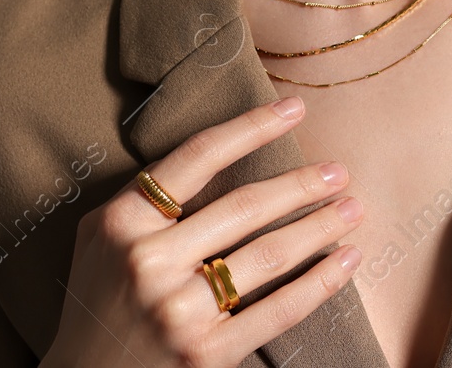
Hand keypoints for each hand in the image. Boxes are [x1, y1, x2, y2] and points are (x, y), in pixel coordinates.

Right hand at [39, 96, 364, 367]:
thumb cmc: (98, 301)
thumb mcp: (101, 238)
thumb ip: (145, 197)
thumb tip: (218, 149)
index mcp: (122, 223)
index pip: (197, 157)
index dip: (251, 127)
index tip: (294, 108)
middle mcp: (148, 262)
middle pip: (244, 207)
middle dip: (301, 184)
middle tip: (339, 171)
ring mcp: (178, 311)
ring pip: (268, 254)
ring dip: (320, 226)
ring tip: (352, 209)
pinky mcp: (205, 354)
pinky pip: (277, 310)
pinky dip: (320, 282)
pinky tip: (346, 261)